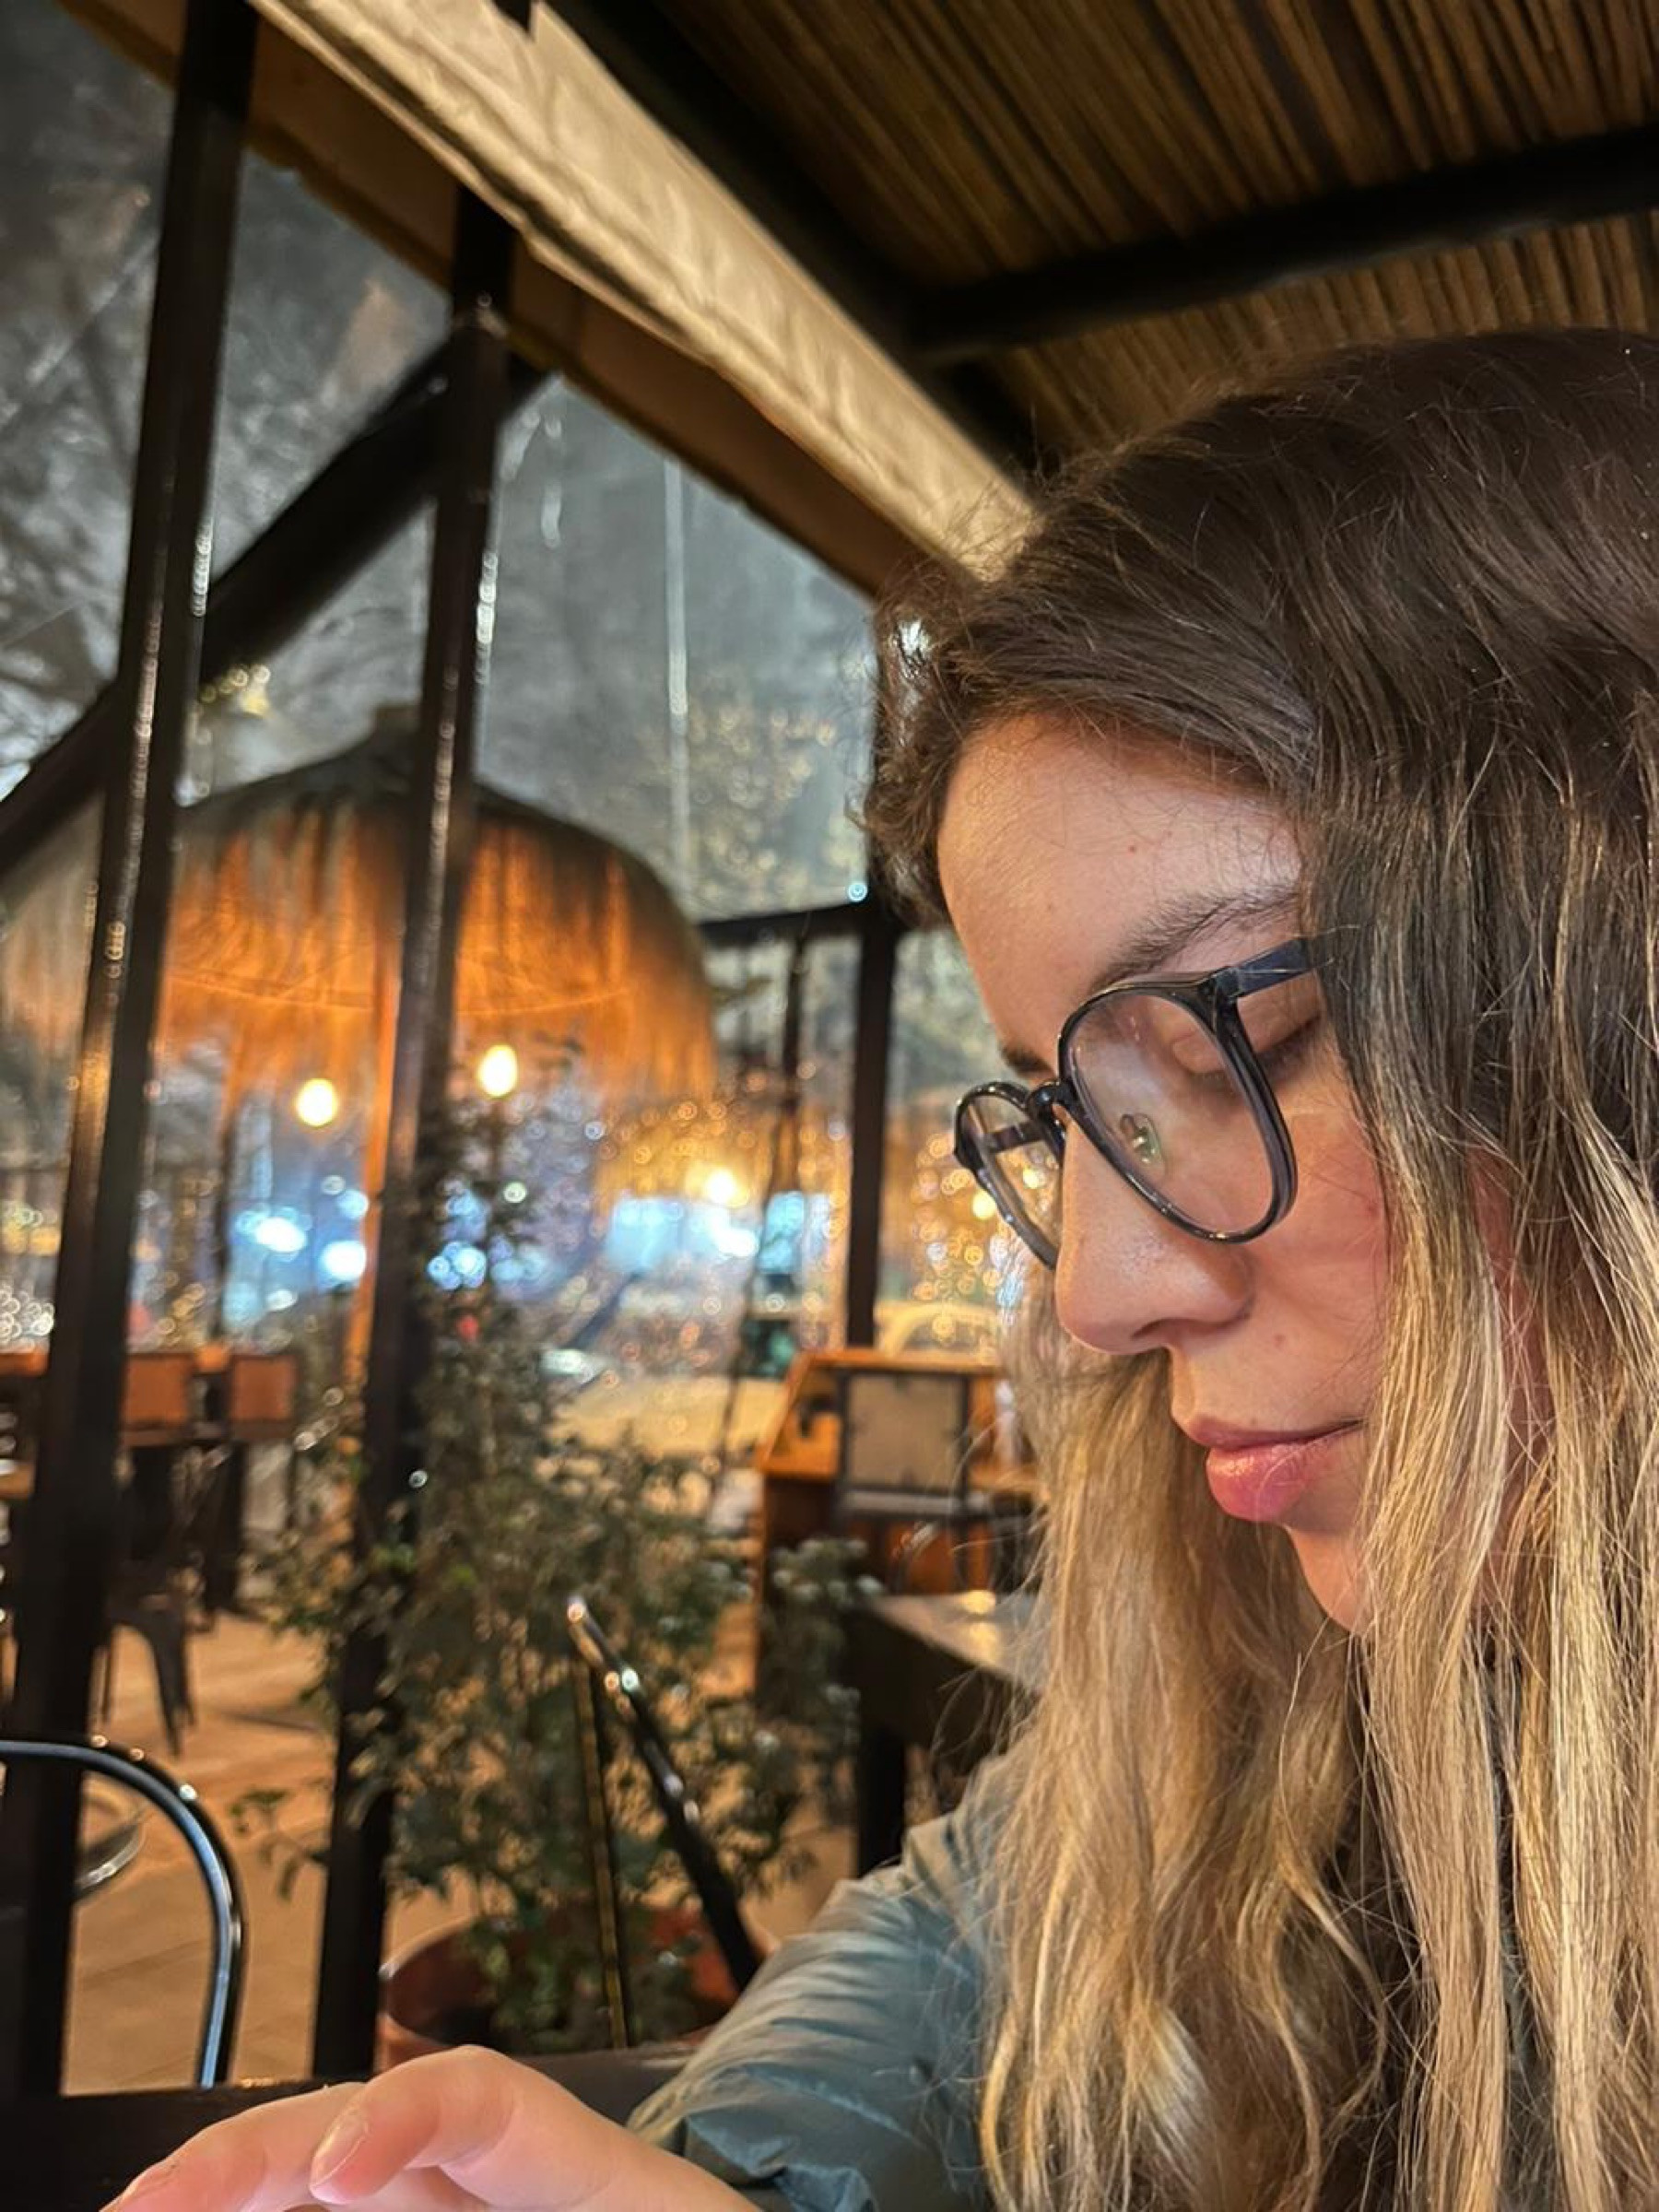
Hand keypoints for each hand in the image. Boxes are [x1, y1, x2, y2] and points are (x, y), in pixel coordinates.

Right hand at [105, 2044, 750, 2209]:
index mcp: (581, 2164)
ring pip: (330, 2177)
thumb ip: (564, 2182)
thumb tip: (385, 2160)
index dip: (394, 2113)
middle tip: (151, 2200)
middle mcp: (509, 2172)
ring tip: (142, 2210)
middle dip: (253, 2152)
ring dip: (233, 2188)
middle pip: (367, 2128)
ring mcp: (463, 2203)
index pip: (479, 2097)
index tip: (329, 2172)